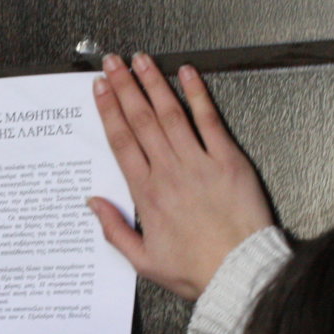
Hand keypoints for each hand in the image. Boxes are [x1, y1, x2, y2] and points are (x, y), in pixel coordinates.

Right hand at [89, 51, 273, 299]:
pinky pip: (210, 121)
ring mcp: (199, 164)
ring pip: (170, 114)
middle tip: (113, 62)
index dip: (108, 110)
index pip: (122, 142)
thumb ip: (115, 230)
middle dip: (124, 86)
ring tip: (141, 60)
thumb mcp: (144, 260)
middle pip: (141, 120)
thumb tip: (93, 203)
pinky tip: (187, 74)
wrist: (240, 274)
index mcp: (147, 194)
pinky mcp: (228, 161)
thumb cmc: (196, 270)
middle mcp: (169, 172)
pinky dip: (197, 95)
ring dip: (153, 83)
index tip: (100, 89)